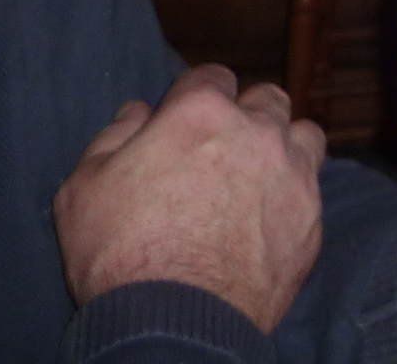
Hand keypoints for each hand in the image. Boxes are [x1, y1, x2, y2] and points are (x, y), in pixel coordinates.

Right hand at [53, 63, 324, 331]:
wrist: (174, 321)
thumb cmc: (119, 252)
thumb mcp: (84, 188)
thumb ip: (113, 137)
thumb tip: (137, 112)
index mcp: (202, 112)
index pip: (210, 76)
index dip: (194, 97)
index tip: (184, 121)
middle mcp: (258, 130)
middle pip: (266, 99)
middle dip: (246, 115)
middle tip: (223, 149)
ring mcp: (293, 172)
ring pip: (303, 135)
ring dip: (283, 146)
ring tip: (258, 176)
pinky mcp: (312, 217)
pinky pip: (312, 188)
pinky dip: (293, 195)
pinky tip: (269, 219)